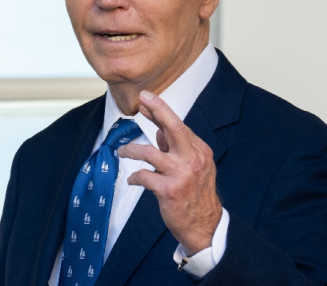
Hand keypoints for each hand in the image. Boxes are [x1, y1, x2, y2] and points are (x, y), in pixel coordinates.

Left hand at [118, 90, 222, 254]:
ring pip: (150, 152)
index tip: (146, 100)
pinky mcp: (168, 191)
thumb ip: (176, 148)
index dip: (160, 112)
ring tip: (122, 152)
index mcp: (199, 151)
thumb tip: (158, 129)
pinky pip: (144, 176)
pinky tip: (132, 179)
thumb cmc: (196, 195)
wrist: (204, 226)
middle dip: (158, 110)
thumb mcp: (193, 167)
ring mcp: (181, 175)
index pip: (178, 126)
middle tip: (142, 99)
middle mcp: (192, 159)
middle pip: (174, 128)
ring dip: (131, 150)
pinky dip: (135, 176)